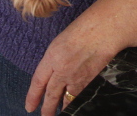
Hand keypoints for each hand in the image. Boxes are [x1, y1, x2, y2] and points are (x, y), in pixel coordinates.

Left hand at [24, 1, 120, 115]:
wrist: (106, 28)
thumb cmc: (85, 28)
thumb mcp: (62, 41)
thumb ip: (55, 59)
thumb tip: (52, 73)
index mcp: (52, 57)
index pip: (38, 82)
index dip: (32, 96)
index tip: (29, 107)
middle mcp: (62, 70)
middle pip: (51, 96)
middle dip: (46, 109)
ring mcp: (77, 78)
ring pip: (67, 100)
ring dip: (63, 108)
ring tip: (60, 113)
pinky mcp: (90, 81)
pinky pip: (80, 96)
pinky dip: (77, 101)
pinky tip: (76, 104)